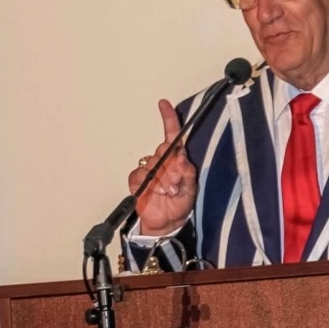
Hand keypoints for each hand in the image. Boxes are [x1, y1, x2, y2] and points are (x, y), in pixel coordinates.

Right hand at [127, 99, 196, 236]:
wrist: (167, 223)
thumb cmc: (180, 203)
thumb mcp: (190, 189)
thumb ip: (187, 173)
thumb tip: (182, 159)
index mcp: (175, 159)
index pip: (172, 135)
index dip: (168, 118)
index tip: (163, 104)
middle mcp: (162, 161)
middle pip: (163, 151)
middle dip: (172, 167)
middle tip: (178, 182)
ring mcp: (149, 170)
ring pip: (152, 164)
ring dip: (163, 178)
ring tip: (170, 191)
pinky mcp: (137, 180)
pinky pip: (139, 175)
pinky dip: (150, 183)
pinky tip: (157, 191)